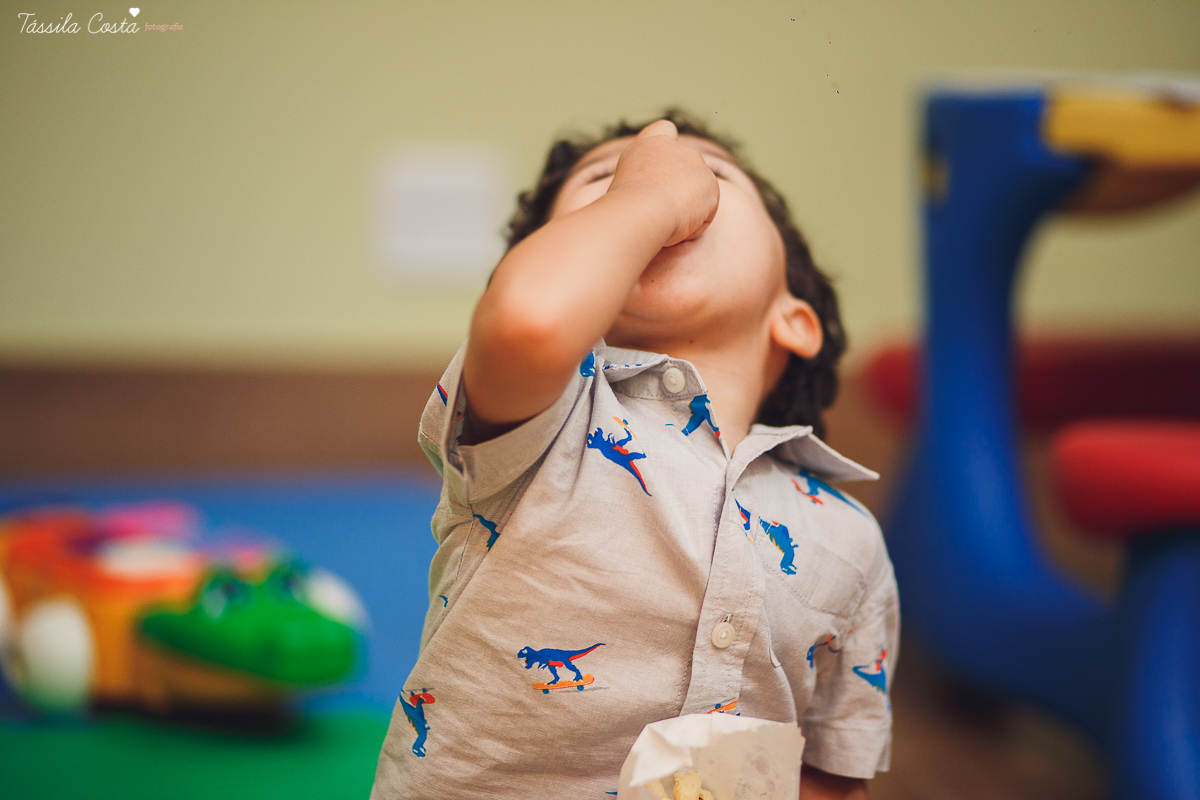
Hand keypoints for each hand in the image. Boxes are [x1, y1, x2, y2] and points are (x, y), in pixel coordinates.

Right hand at [607, 119, 719, 246]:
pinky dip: (693, 226)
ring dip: (685, 211)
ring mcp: (695, 163)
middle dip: (680, 192)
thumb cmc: (623, 207)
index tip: (665, 165)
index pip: (664, 130)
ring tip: (663, 219)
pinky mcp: (710, 183)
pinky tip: (677, 225)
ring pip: (696, 196)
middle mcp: (674, 148)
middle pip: (686, 171)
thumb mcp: (623, 189)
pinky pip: (705, 213)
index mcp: (648, 146)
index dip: (669, 144)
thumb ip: (642, 182)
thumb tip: (651, 195)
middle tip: (660, 212)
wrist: (641, 210)